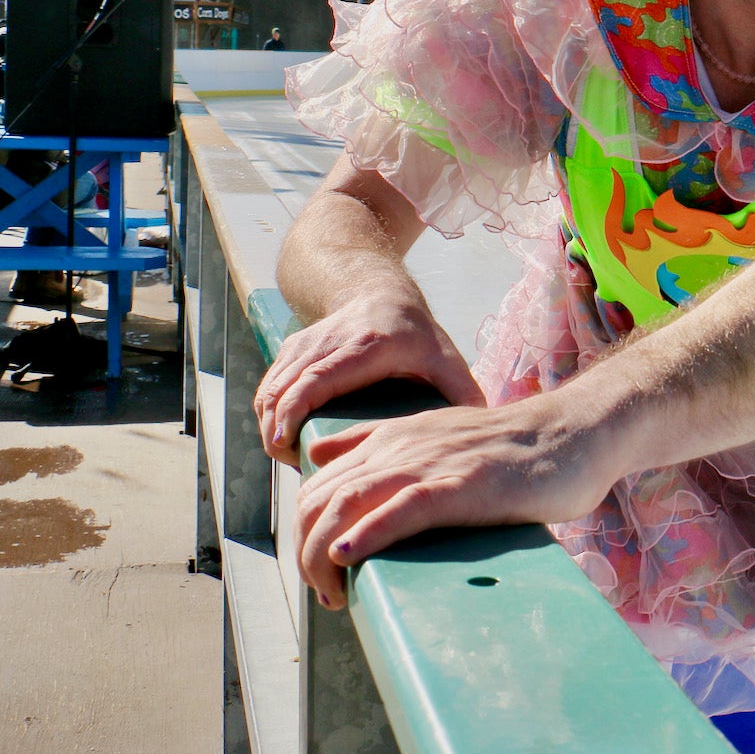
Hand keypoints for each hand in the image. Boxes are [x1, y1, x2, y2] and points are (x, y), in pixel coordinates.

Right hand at [253, 290, 485, 466]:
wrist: (380, 291)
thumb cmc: (416, 333)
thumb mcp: (446, 356)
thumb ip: (464, 390)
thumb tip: (486, 430)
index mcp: (367, 346)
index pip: (317, 378)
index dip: (294, 409)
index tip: (283, 442)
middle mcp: (329, 341)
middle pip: (285, 386)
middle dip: (276, 428)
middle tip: (290, 462)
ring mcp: (305, 343)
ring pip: (270, 387)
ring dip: (270, 424)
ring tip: (290, 457)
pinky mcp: (291, 348)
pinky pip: (269, 385)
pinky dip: (268, 413)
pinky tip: (283, 438)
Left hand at [295, 394, 615, 607]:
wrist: (573, 433)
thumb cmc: (510, 447)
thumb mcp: (436, 434)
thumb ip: (381, 443)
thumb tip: (322, 455)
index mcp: (391, 438)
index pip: (317, 484)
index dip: (304, 532)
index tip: (322, 573)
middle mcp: (399, 448)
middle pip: (319, 499)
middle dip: (305, 552)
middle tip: (328, 595)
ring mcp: (429, 465)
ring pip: (346, 505)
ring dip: (323, 556)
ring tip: (331, 593)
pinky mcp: (461, 486)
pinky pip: (399, 509)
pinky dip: (366, 534)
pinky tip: (346, 558)